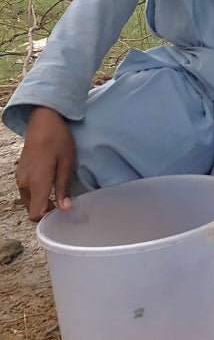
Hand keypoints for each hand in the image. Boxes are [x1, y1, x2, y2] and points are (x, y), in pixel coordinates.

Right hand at [16, 106, 75, 221]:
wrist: (42, 122)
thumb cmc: (58, 140)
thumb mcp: (67, 163)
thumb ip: (64, 187)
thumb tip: (65, 209)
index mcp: (37, 183)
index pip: (36, 213)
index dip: (49, 217)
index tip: (63, 211)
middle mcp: (25, 184)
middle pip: (32, 210)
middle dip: (46, 211)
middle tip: (64, 204)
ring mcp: (20, 178)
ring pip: (29, 202)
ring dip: (41, 203)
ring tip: (59, 194)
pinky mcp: (20, 174)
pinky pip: (27, 192)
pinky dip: (37, 195)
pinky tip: (50, 185)